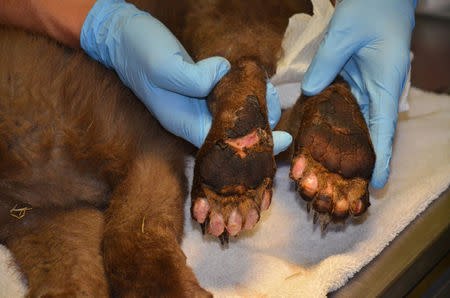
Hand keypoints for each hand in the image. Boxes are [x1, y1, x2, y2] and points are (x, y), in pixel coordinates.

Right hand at [80, 0, 291, 153]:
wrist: (122, 36)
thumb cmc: (140, 52)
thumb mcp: (163, 67)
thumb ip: (193, 79)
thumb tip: (222, 76)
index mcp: (183, 121)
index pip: (223, 143)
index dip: (252, 144)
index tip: (282, 140)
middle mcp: (191, 117)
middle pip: (231, 133)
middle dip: (258, 125)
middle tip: (276, 106)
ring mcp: (195, 104)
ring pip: (232, 115)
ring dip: (254, 107)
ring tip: (269, 92)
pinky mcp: (198, 88)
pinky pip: (227, 97)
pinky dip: (243, 94)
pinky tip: (255, 85)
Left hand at [301, 0, 415, 187]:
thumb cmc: (370, 11)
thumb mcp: (344, 34)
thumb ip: (326, 63)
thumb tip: (310, 91)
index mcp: (385, 85)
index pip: (384, 129)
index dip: (382, 158)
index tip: (376, 183)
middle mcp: (380, 92)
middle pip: (372, 133)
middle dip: (362, 160)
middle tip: (345, 185)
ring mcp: (369, 89)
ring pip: (360, 124)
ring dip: (349, 146)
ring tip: (331, 170)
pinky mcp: (358, 83)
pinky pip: (349, 109)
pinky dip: (340, 125)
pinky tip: (324, 138)